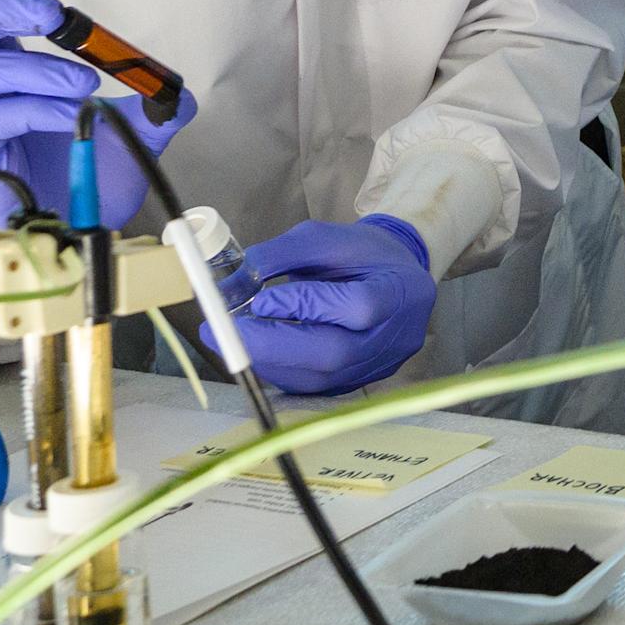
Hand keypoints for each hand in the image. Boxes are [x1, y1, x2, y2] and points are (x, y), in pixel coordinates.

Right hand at [0, 0, 195, 225]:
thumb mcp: (123, 142)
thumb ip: (151, 114)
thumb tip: (181, 96)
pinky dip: (36, 107)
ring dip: (36, 69)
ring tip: (85, 84)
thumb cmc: (80, 188)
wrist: (69, 237)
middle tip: (55, 17)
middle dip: (7, 12)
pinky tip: (72, 114)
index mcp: (3, 72)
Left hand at [210, 214, 434, 393]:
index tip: (261, 300)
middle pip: (335, 354)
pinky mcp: (357, 382)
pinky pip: (312, 386)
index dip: (308, 306)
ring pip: (319, 378)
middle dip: (272, 344)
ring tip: (231, 340)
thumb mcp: (323, 238)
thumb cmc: (361, 254)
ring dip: (267, 361)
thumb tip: (227, 287)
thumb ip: (276, 257)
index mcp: (402, 291)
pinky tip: (256, 351)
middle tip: (222, 332)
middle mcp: (397, 337)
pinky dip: (277, 370)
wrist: (394, 278)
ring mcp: (378, 366)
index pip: (359, 306)